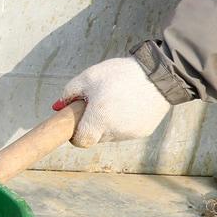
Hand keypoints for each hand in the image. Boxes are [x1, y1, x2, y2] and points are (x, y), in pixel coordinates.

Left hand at [53, 57, 170, 146]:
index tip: (76, 123)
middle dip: (91, 124)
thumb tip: (59, 107)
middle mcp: (115, 131)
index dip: (75, 134)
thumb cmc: (119, 74)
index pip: (81, 141)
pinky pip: (126, 130)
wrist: (158, 74)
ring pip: (111, 134)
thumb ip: (70, 93)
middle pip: (96, 137)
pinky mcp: (144, 132)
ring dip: (107, 122)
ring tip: (115, 100)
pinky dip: (123, 121)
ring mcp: (130, 134)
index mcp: (99, 119)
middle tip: (96, 104)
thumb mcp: (88, 77)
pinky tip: (128, 103)